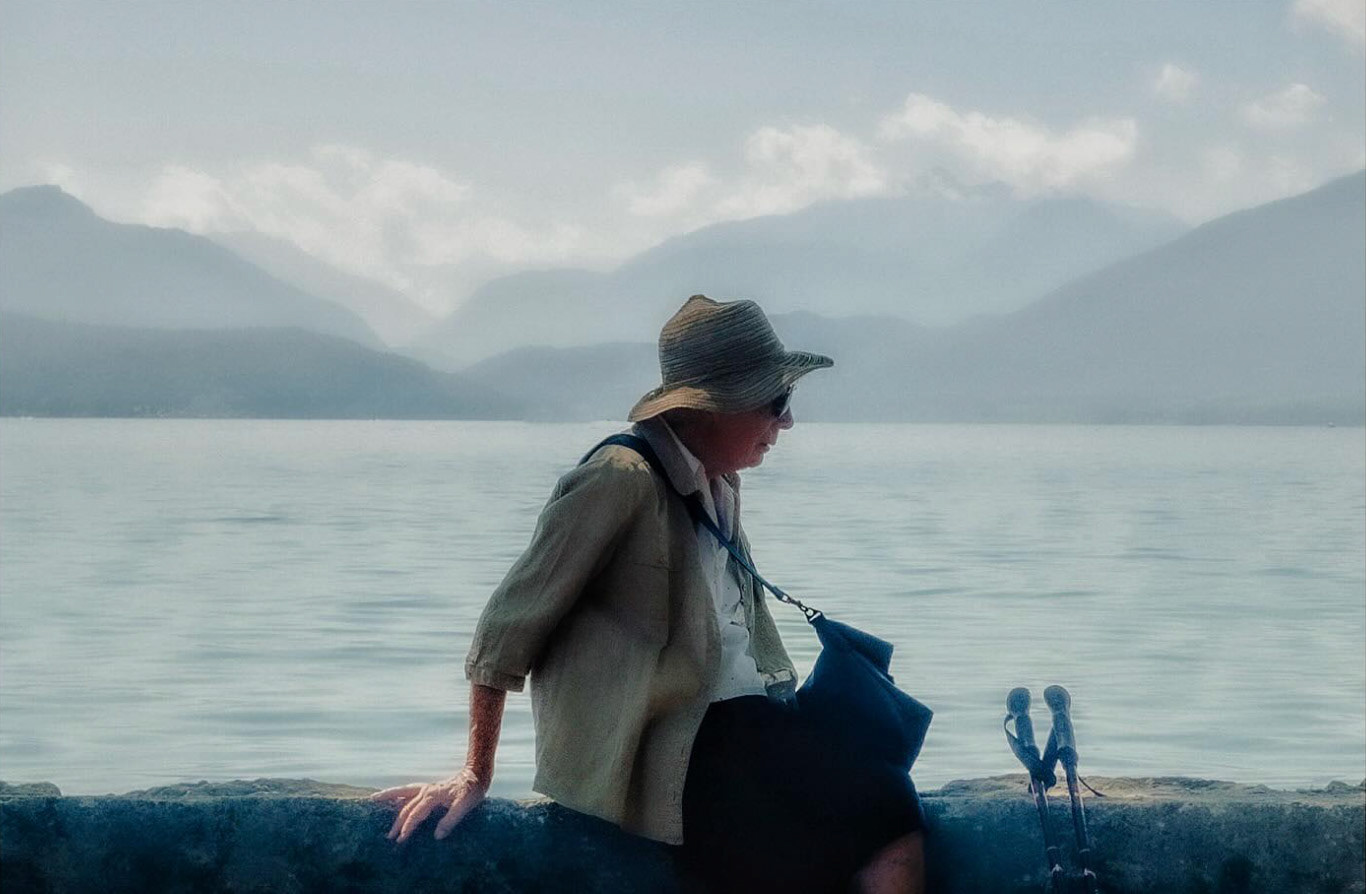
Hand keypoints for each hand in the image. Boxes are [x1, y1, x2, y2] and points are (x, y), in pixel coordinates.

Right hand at [370, 767, 488, 841]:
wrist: (477, 774)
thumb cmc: (472, 791)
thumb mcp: (465, 806)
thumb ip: (451, 820)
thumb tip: (437, 836)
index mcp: (432, 796)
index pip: (415, 814)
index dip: (408, 827)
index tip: (401, 840)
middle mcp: (426, 790)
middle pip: (406, 807)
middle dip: (397, 823)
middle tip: (389, 837)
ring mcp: (426, 788)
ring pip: (403, 792)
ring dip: (388, 796)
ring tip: (373, 799)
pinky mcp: (429, 788)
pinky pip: (409, 790)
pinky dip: (398, 793)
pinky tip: (393, 798)